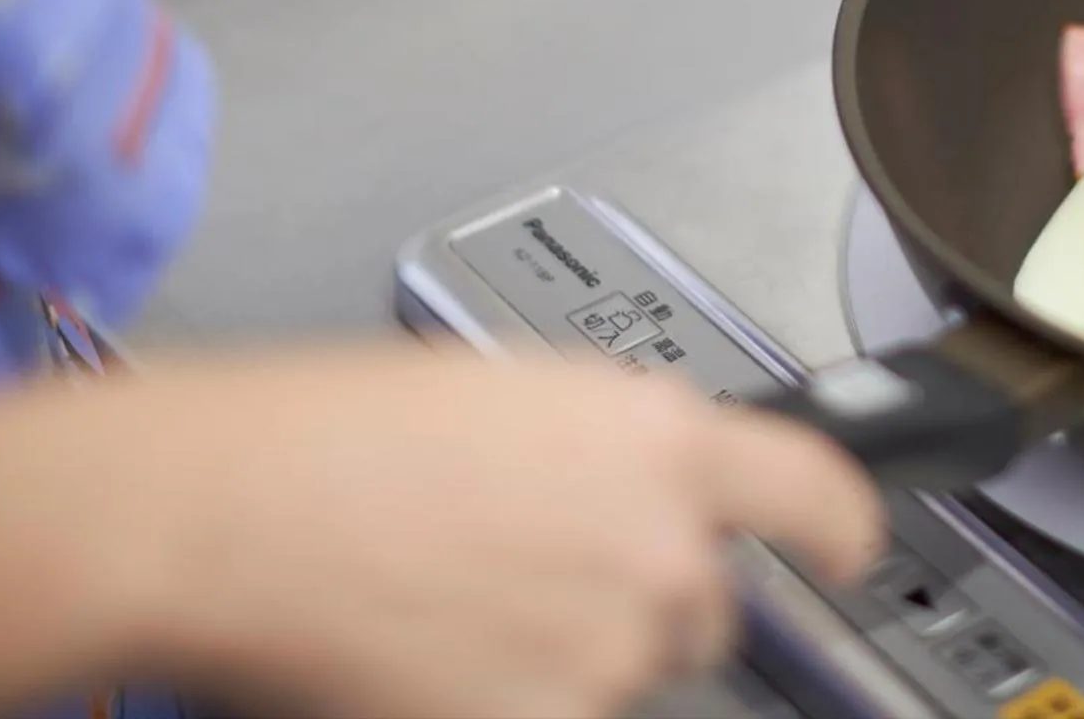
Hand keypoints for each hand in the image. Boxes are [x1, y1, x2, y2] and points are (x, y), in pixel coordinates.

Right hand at [104, 345, 882, 716]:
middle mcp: (661, 542)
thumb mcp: (518, 398)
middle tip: (532, 578)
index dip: (842, 524)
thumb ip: (614, 451)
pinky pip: (567, 717)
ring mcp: (612, 644)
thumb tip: (637, 490)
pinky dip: (513, 698)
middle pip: (705, 607)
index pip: (810, 486)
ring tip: (455, 606)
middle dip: (642, 603)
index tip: (850, 547)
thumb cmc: (335, 437)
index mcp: (659, 436)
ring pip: (627, 673)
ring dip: (568, 656)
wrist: (233, 509)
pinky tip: (435, 657)